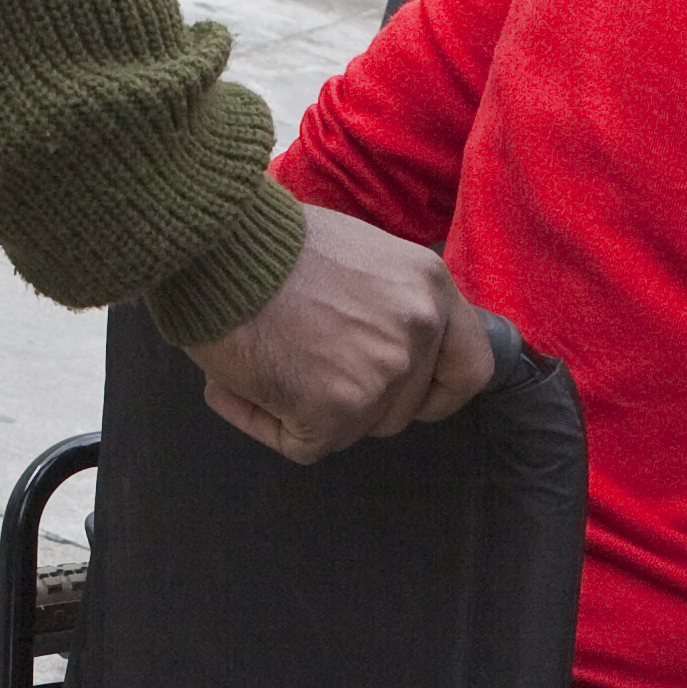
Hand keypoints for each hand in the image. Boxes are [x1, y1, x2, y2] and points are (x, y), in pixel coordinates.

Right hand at [179, 203, 490, 461]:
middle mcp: (418, 330)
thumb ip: (390, 304)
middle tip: (302, 360)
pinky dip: (267, 422)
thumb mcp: (361, 255)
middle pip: (403, 409)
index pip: (471, 368)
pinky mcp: (334, 409)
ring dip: (308, 408)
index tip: (411, 400)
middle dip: (355, 400)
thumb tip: (386, 352)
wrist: (215, 246)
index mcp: (430, 288)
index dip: (438, 393)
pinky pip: (304, 443)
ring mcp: (380, 373)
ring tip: (268, 357)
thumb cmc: (268, 244)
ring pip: (354, 429)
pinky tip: (241, 382)